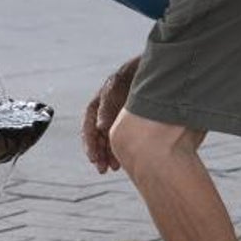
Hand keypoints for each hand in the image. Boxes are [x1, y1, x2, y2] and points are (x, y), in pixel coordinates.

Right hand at [82, 56, 139, 173]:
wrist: (152, 72)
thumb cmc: (130, 77)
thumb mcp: (116, 89)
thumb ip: (107, 107)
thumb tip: (100, 126)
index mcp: (97, 105)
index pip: (88, 127)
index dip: (90, 144)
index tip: (93, 158)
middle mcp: (103, 113)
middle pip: (96, 137)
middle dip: (97, 153)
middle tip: (101, 168)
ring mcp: (115, 117)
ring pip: (107, 140)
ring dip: (106, 155)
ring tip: (110, 168)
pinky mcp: (127, 121)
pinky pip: (119, 138)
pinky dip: (118, 150)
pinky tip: (121, 162)